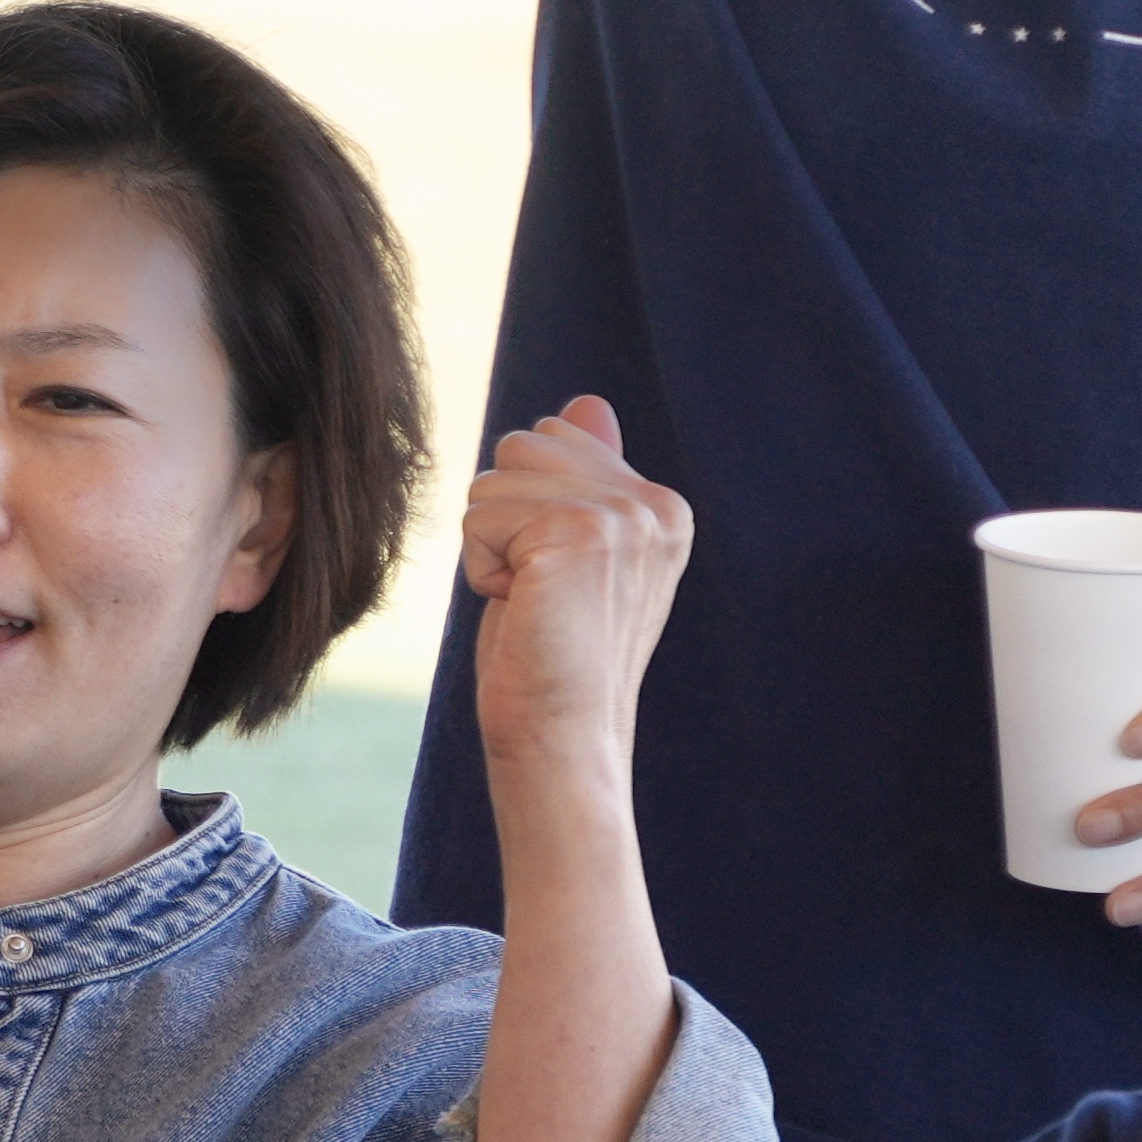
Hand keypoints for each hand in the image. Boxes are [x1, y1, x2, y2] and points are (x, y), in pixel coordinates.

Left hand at [460, 397, 692, 793]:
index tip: (560, 581)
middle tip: (541, 593)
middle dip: (506, 517)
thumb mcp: (571, 558)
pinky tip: (520, 610)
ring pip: (494, 480)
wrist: (563, 738)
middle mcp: (653, 505)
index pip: (558, 438)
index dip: (529, 511)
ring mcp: (622, 517)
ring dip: (491, 546)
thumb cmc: (556, 659)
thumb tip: (586, 403)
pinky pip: (478, 517)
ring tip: (532, 604)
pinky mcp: (578, 534)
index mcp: (663, 507)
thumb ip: (584, 478)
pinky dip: (480, 569)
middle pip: (523, 446)